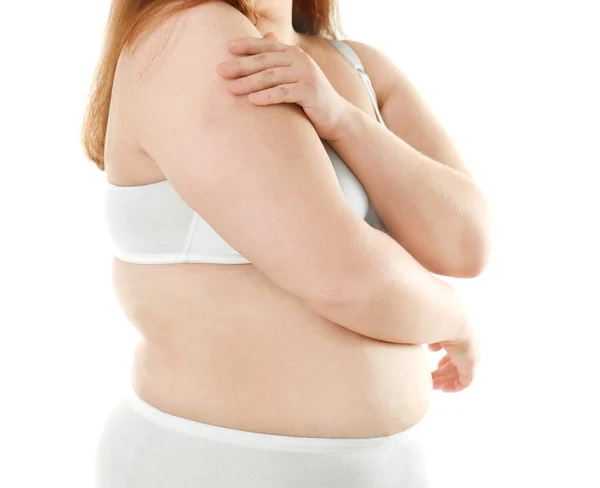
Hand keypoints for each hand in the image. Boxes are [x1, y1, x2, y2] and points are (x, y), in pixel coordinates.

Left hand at [216, 32, 351, 140]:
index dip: (246, 45)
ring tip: (231, 89)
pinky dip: (267, 96)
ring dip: (249, 82)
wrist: (336, 115)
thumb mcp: (293, 75)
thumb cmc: (309, 97)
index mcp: (293, 53)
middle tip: (220, 71)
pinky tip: (252, 100)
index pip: (265, 46)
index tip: (226, 48)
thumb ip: (279, 59)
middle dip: (240, 66)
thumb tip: (265, 36)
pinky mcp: (309, 92)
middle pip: (264, 61)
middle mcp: (299, 60)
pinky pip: (283, 93)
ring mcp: (306, 75)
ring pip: (271, 76)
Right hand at [429, 325, 480, 392]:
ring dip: (445, 379)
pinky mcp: (470, 365)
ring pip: (459, 372)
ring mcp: (471, 354)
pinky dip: (455, 386)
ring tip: (432, 385)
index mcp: (463, 335)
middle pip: (457, 362)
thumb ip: (434, 339)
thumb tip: (433, 348)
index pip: (456, 350)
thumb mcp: (433, 328)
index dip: (446, 358)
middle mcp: (470, 345)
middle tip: (431, 378)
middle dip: (443, 371)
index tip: (436, 364)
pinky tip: (443, 389)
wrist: (450, 318)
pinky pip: (465, 381)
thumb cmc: (438, 319)